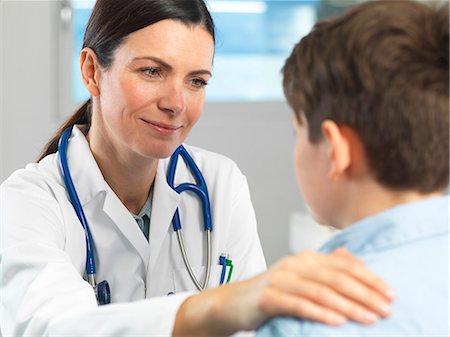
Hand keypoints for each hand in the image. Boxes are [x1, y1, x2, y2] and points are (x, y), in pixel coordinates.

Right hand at [172, 248, 394, 336]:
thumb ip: (323, 266)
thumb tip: (350, 256)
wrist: (232, 302)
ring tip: (370, 318)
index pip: (343, 264)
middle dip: (365, 292)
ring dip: (349, 305)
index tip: (389, 292)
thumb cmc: (270, 292)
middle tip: (386, 308)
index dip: (369, 277)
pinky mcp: (269, 297)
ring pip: (320, 290)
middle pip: (335, 276)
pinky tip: (337, 322)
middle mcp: (294, 264)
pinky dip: (320, 312)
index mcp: (305, 258)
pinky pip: (299, 304)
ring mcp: (280, 279)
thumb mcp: (298, 276)